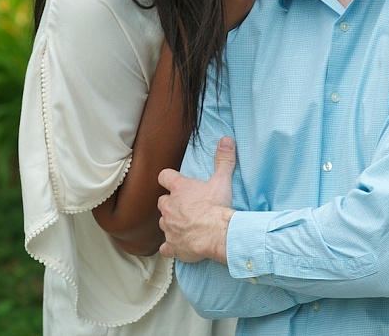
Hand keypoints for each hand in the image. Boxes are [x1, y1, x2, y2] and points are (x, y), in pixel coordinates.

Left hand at [157, 136, 235, 263]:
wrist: (216, 233)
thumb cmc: (217, 206)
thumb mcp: (222, 180)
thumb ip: (223, 159)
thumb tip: (226, 140)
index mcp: (179, 188)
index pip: (164, 176)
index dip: (168, 178)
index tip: (174, 182)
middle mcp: (169, 206)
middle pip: (162, 202)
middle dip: (171, 204)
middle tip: (185, 207)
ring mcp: (168, 227)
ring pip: (163, 223)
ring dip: (171, 224)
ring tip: (186, 226)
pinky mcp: (171, 245)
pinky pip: (165, 248)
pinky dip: (171, 247)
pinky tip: (179, 246)